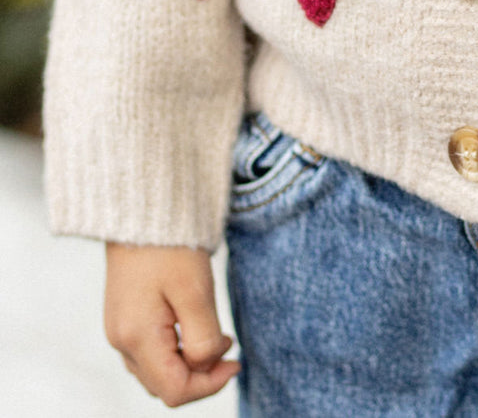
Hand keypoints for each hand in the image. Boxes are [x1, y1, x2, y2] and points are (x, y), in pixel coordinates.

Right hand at [104, 242, 240, 406]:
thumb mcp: (196, 291)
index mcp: (137, 337)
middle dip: (201, 376)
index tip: (236, 361)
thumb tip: (209, 364)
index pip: (174, 390)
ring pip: (156, 372)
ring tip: (216, 337)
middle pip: (164, 386)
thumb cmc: (170, 245)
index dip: (210, 385)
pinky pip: (149, 352)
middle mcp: (122, 341)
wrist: (142, 208)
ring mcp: (120, 330)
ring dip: (189, 364)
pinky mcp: (124, 317)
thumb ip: (203, 337)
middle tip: (230, 349)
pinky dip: (175, 351)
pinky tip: (194, 327)